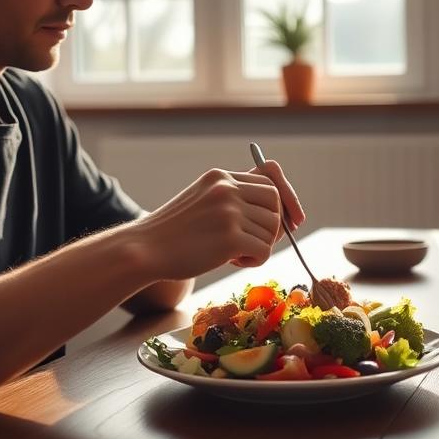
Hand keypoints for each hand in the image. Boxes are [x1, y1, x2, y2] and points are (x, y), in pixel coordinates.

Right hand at [128, 164, 300, 280]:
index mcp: (220, 177)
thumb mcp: (201, 200)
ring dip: (260, 246)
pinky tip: (233, 261)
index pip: (270, 181)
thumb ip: (232, 198)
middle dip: (275, 226)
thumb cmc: (173, 232)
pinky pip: (264, 250)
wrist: (145, 249)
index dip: (284, 201)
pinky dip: (255, 261)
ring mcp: (229, 212)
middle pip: (276, 203)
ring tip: (234, 254)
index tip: (292, 221)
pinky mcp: (230, 238)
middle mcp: (227, 188)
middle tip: (256, 243)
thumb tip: (278, 211)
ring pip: (272, 230)